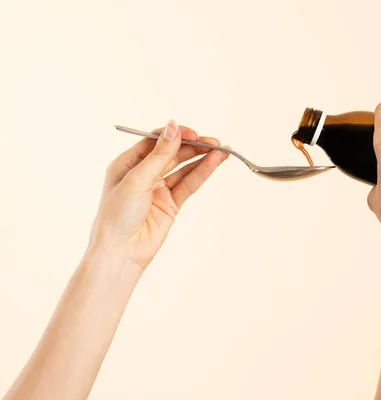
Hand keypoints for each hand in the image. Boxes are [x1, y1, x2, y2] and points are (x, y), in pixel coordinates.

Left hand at [88, 120, 227, 269]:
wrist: (120, 252)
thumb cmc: (117, 215)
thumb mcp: (137, 179)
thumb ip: (159, 155)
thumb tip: (173, 127)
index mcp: (128, 163)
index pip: (156, 141)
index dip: (176, 135)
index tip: (193, 134)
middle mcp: (144, 173)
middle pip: (173, 153)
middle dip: (194, 146)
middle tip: (215, 143)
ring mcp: (159, 189)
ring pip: (184, 168)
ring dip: (203, 158)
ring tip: (223, 151)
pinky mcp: (172, 204)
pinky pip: (189, 184)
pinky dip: (202, 173)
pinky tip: (214, 163)